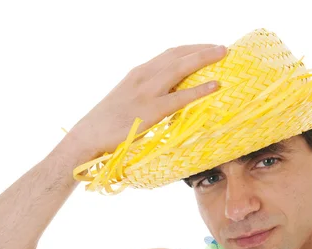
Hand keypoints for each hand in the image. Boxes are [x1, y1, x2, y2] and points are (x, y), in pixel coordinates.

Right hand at [64, 44, 226, 157]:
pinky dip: (200, 90)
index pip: (169, 54)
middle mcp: (143, 76)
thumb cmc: (107, 123)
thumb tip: (168, 97)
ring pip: (180, 68)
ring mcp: (146, 92)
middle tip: (223, 48)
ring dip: (204, 59)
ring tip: (223, 55)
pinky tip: (215, 85)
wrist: (87, 137)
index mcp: (138, 73)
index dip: (190, 49)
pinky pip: (180, 97)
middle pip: (177, 55)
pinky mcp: (150, 111)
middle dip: (202, 49)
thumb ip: (147, 94)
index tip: (207, 49)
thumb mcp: (127, 99)